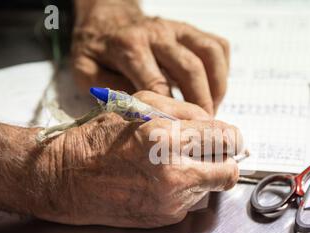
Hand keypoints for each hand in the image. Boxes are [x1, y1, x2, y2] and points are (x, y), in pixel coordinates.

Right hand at [0, 92, 242, 227]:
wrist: (68, 179)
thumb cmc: (100, 137)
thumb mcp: (141, 105)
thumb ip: (186, 110)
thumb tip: (217, 124)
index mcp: (165, 139)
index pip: (225, 139)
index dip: (232, 137)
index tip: (229, 137)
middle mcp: (173, 174)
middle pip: (230, 171)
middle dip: (225, 159)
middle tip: (213, 152)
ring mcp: (171, 201)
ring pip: (213, 187)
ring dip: (204, 174)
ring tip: (177, 164)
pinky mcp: (167, 218)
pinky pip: (194, 200)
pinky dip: (188, 189)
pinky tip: (163, 180)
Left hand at [72, 0, 229, 114]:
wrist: (107, 21)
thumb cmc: (98, 52)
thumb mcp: (86, 71)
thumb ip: (108, 92)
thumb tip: (140, 114)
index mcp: (129, 46)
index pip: (158, 84)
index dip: (172, 112)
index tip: (180, 134)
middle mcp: (157, 33)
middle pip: (190, 68)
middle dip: (201, 103)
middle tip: (203, 128)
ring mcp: (177, 29)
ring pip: (210, 54)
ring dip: (217, 87)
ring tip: (212, 111)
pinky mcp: (191, 30)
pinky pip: (219, 46)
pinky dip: (222, 71)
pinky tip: (214, 91)